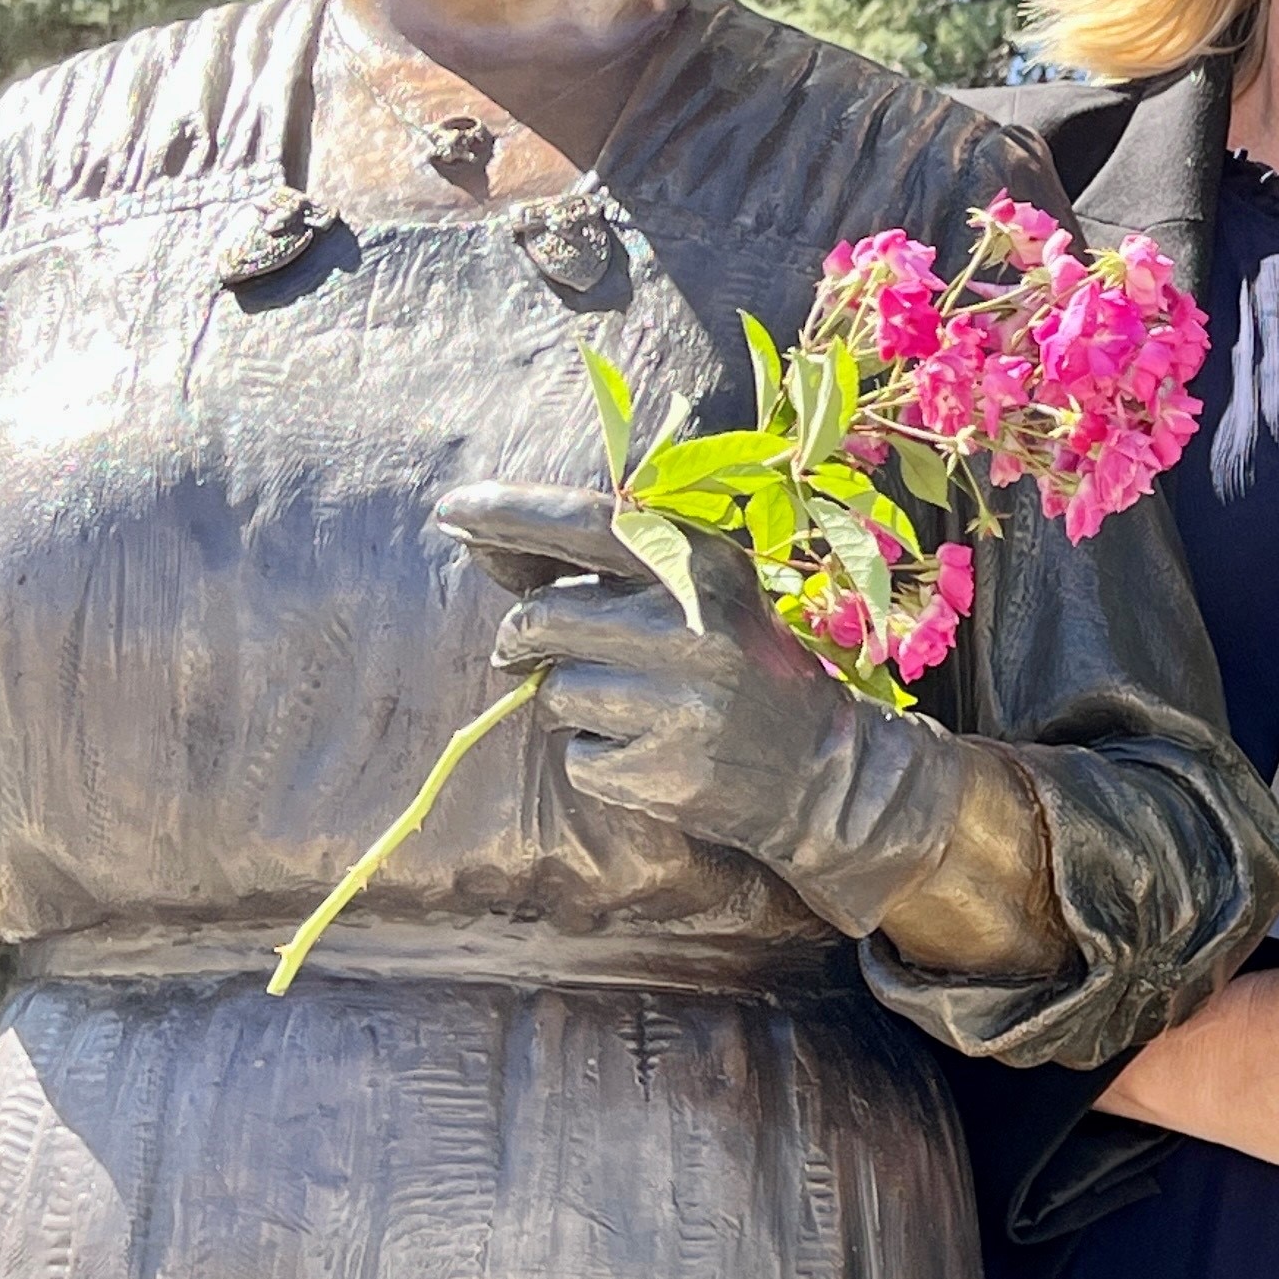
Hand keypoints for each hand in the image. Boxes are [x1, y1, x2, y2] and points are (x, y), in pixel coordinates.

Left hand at [438, 480, 1030, 944]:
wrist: (825, 770)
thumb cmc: (742, 665)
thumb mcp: (702, 592)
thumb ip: (610, 568)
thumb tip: (485, 543)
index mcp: (701, 564)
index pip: (585, 521)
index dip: (510, 512)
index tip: (452, 509)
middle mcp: (691, 623)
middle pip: (541, 619)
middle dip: (524, 640)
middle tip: (548, 656)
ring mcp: (678, 699)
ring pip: (552, 692)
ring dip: (569, 701)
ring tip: (632, 707)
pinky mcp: (662, 769)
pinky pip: (575, 756)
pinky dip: (596, 757)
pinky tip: (648, 750)